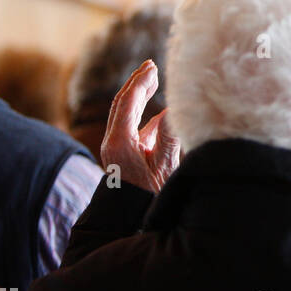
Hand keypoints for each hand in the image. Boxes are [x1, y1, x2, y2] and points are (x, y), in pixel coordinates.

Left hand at [101, 59, 180, 193]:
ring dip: (139, 97)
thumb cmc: (148, 199)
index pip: (127, 103)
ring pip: (126, 116)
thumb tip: (175, 109)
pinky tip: (161, 113)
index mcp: (119, 143)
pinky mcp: (127, 158)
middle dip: (137, 84)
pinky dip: (146, 116)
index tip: (153, 66)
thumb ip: (169, 136)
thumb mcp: (164, 167)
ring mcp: (119, 150)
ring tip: (154, 81)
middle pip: (122, 105)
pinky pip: (134, 130)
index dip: (140, 82)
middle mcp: (114, 143)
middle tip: (151, 66)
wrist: (130, 225)